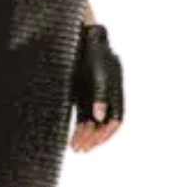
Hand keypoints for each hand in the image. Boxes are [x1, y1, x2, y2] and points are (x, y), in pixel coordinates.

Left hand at [69, 21, 123, 152]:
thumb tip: (99, 117)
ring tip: (74, 147)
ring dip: (84, 135)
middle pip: (102, 124)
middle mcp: (106, 95)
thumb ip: (99, 95)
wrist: (79, 36)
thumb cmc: (91, 53)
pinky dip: (77, 127)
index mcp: (116, 90)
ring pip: (92, 122)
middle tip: (81, 150)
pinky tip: (70, 137)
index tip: (96, 143)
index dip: (107, 133)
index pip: (116, 118)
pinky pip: (82, 116)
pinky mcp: (81, 95)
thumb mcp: (97, 74)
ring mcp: (93, 95)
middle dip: (93, 138)